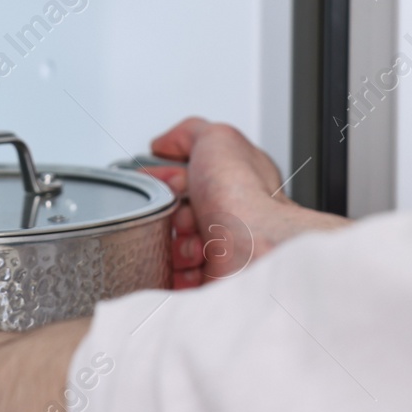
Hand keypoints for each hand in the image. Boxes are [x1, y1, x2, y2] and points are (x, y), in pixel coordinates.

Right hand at [144, 117, 347, 286]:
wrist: (254, 247)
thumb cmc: (244, 195)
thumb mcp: (216, 137)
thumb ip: (189, 133)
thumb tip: (165, 143)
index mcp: (234, 179)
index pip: (188, 174)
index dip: (167, 175)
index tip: (157, 177)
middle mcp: (229, 214)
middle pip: (175, 210)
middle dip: (170, 210)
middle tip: (185, 210)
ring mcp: (220, 248)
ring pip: (172, 244)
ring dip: (174, 241)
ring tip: (195, 239)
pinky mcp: (209, 278)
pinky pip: (173, 275)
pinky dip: (176, 269)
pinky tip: (194, 261)